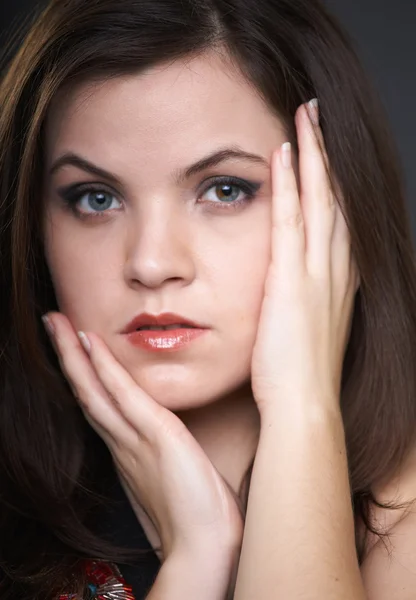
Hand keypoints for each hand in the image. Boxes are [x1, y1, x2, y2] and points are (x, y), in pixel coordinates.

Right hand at [42, 314, 243, 577]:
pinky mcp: (155, 435)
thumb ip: (163, 460)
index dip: (83, 375)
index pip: (100, 404)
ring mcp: (134, 439)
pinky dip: (104, 368)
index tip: (74, 347)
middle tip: (52, 324)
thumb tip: (170, 450)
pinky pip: (122, 395)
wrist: (204, 549)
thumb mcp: (174, 479)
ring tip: (57, 323)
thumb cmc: (195, 517)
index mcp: (128, 451)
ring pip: (94, 389)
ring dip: (74, 354)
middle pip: (87, 392)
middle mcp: (122, 443)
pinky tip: (90, 343)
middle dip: (67, 357)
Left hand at [251, 100, 358, 414]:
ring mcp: (317, 274)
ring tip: (307, 115)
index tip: (324, 153)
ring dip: (314, 156)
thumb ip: (306, 304)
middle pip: (337, 199)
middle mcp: (335, 271)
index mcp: (337, 283)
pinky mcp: (293, 282)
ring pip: (321, 200)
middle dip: (329, 155)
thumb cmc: (300, 378)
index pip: (338, 220)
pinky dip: (292, 186)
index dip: (334, 182)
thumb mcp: (308, 332)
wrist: (304, 408)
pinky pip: (293, 222)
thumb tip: (295, 293)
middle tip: (320, 115)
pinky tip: (283, 154)